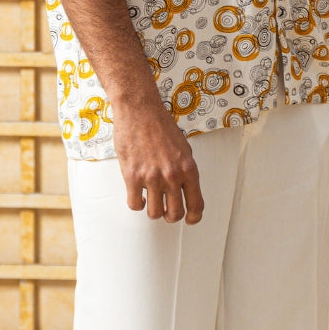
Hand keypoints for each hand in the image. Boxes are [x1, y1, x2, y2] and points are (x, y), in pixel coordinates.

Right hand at [111, 95, 203, 224]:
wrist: (139, 110)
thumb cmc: (160, 125)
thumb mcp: (183, 148)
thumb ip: (184, 170)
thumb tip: (183, 188)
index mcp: (188, 169)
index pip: (196, 204)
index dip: (193, 217)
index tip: (190, 219)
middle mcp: (172, 176)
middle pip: (175, 214)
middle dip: (171, 216)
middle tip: (166, 211)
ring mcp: (152, 177)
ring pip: (155, 213)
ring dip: (153, 210)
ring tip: (151, 200)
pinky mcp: (132, 176)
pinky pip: (135, 204)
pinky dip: (137, 203)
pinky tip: (138, 194)